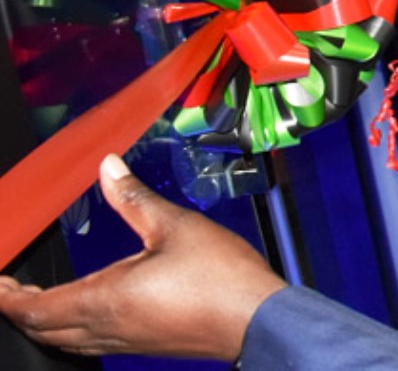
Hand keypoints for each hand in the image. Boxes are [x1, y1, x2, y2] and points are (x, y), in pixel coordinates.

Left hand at [0, 155, 286, 359]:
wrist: (257, 320)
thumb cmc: (222, 279)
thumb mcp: (176, 227)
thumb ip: (135, 199)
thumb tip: (109, 169)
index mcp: (105, 298)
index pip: (33, 307)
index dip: (5, 295)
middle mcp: (107, 326)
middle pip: (42, 328)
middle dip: (18, 308)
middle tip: (9, 287)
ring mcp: (125, 340)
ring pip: (63, 340)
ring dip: (43, 321)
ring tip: (38, 300)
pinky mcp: (144, 345)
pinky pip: (90, 343)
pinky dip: (71, 330)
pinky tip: (86, 313)